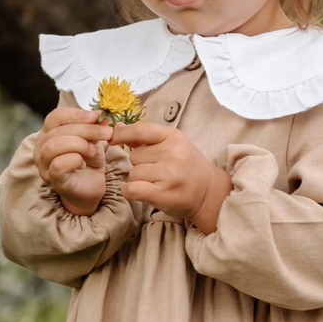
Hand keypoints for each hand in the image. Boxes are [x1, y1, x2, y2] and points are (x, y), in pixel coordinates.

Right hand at [33, 105, 113, 215]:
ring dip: (80, 144)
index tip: (96, 116)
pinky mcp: (52, 179)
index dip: (76, 114)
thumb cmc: (88, 161)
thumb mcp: (92, 138)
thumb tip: (100, 114)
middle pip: (58, 130)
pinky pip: (58, 165)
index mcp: (48, 133)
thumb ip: (92, 126)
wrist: (91, 187)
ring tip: (94, 151)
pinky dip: (74, 160)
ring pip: (54, 146)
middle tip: (106, 133)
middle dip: (86, 130)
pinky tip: (83, 163)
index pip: (55, 116)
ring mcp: (44, 165)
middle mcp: (41, 147)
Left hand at [109, 123, 231, 232]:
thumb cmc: (187, 166)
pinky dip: (130, 191)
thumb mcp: (172, 145)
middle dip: (139, 164)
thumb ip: (145, 138)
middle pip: (134, 156)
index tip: (112, 138)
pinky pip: (132, 189)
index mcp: (174, 137)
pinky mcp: (164, 193)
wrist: (209, 192)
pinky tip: (137, 191)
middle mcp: (173, 153)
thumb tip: (117, 128)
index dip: (122, 134)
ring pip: (133, 173)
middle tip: (156, 170)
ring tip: (156, 182)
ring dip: (138, 179)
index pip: (140, 130)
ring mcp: (169, 174)